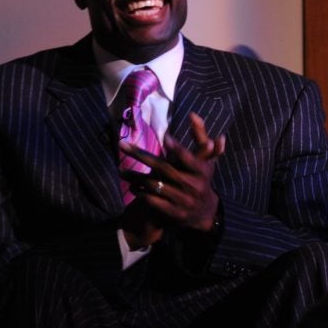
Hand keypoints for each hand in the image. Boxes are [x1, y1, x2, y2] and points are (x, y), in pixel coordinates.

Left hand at [119, 112, 225, 247]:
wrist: (205, 211)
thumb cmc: (202, 177)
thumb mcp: (206, 158)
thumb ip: (200, 136)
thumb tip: (193, 114)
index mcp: (202, 171)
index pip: (188, 158)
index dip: (178, 149)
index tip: (165, 138)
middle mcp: (193, 185)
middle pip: (164, 169)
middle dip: (142, 156)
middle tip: (123, 145)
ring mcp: (183, 200)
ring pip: (155, 186)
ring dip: (136, 177)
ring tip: (121, 170)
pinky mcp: (174, 213)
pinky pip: (154, 202)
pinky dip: (142, 193)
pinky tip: (133, 187)